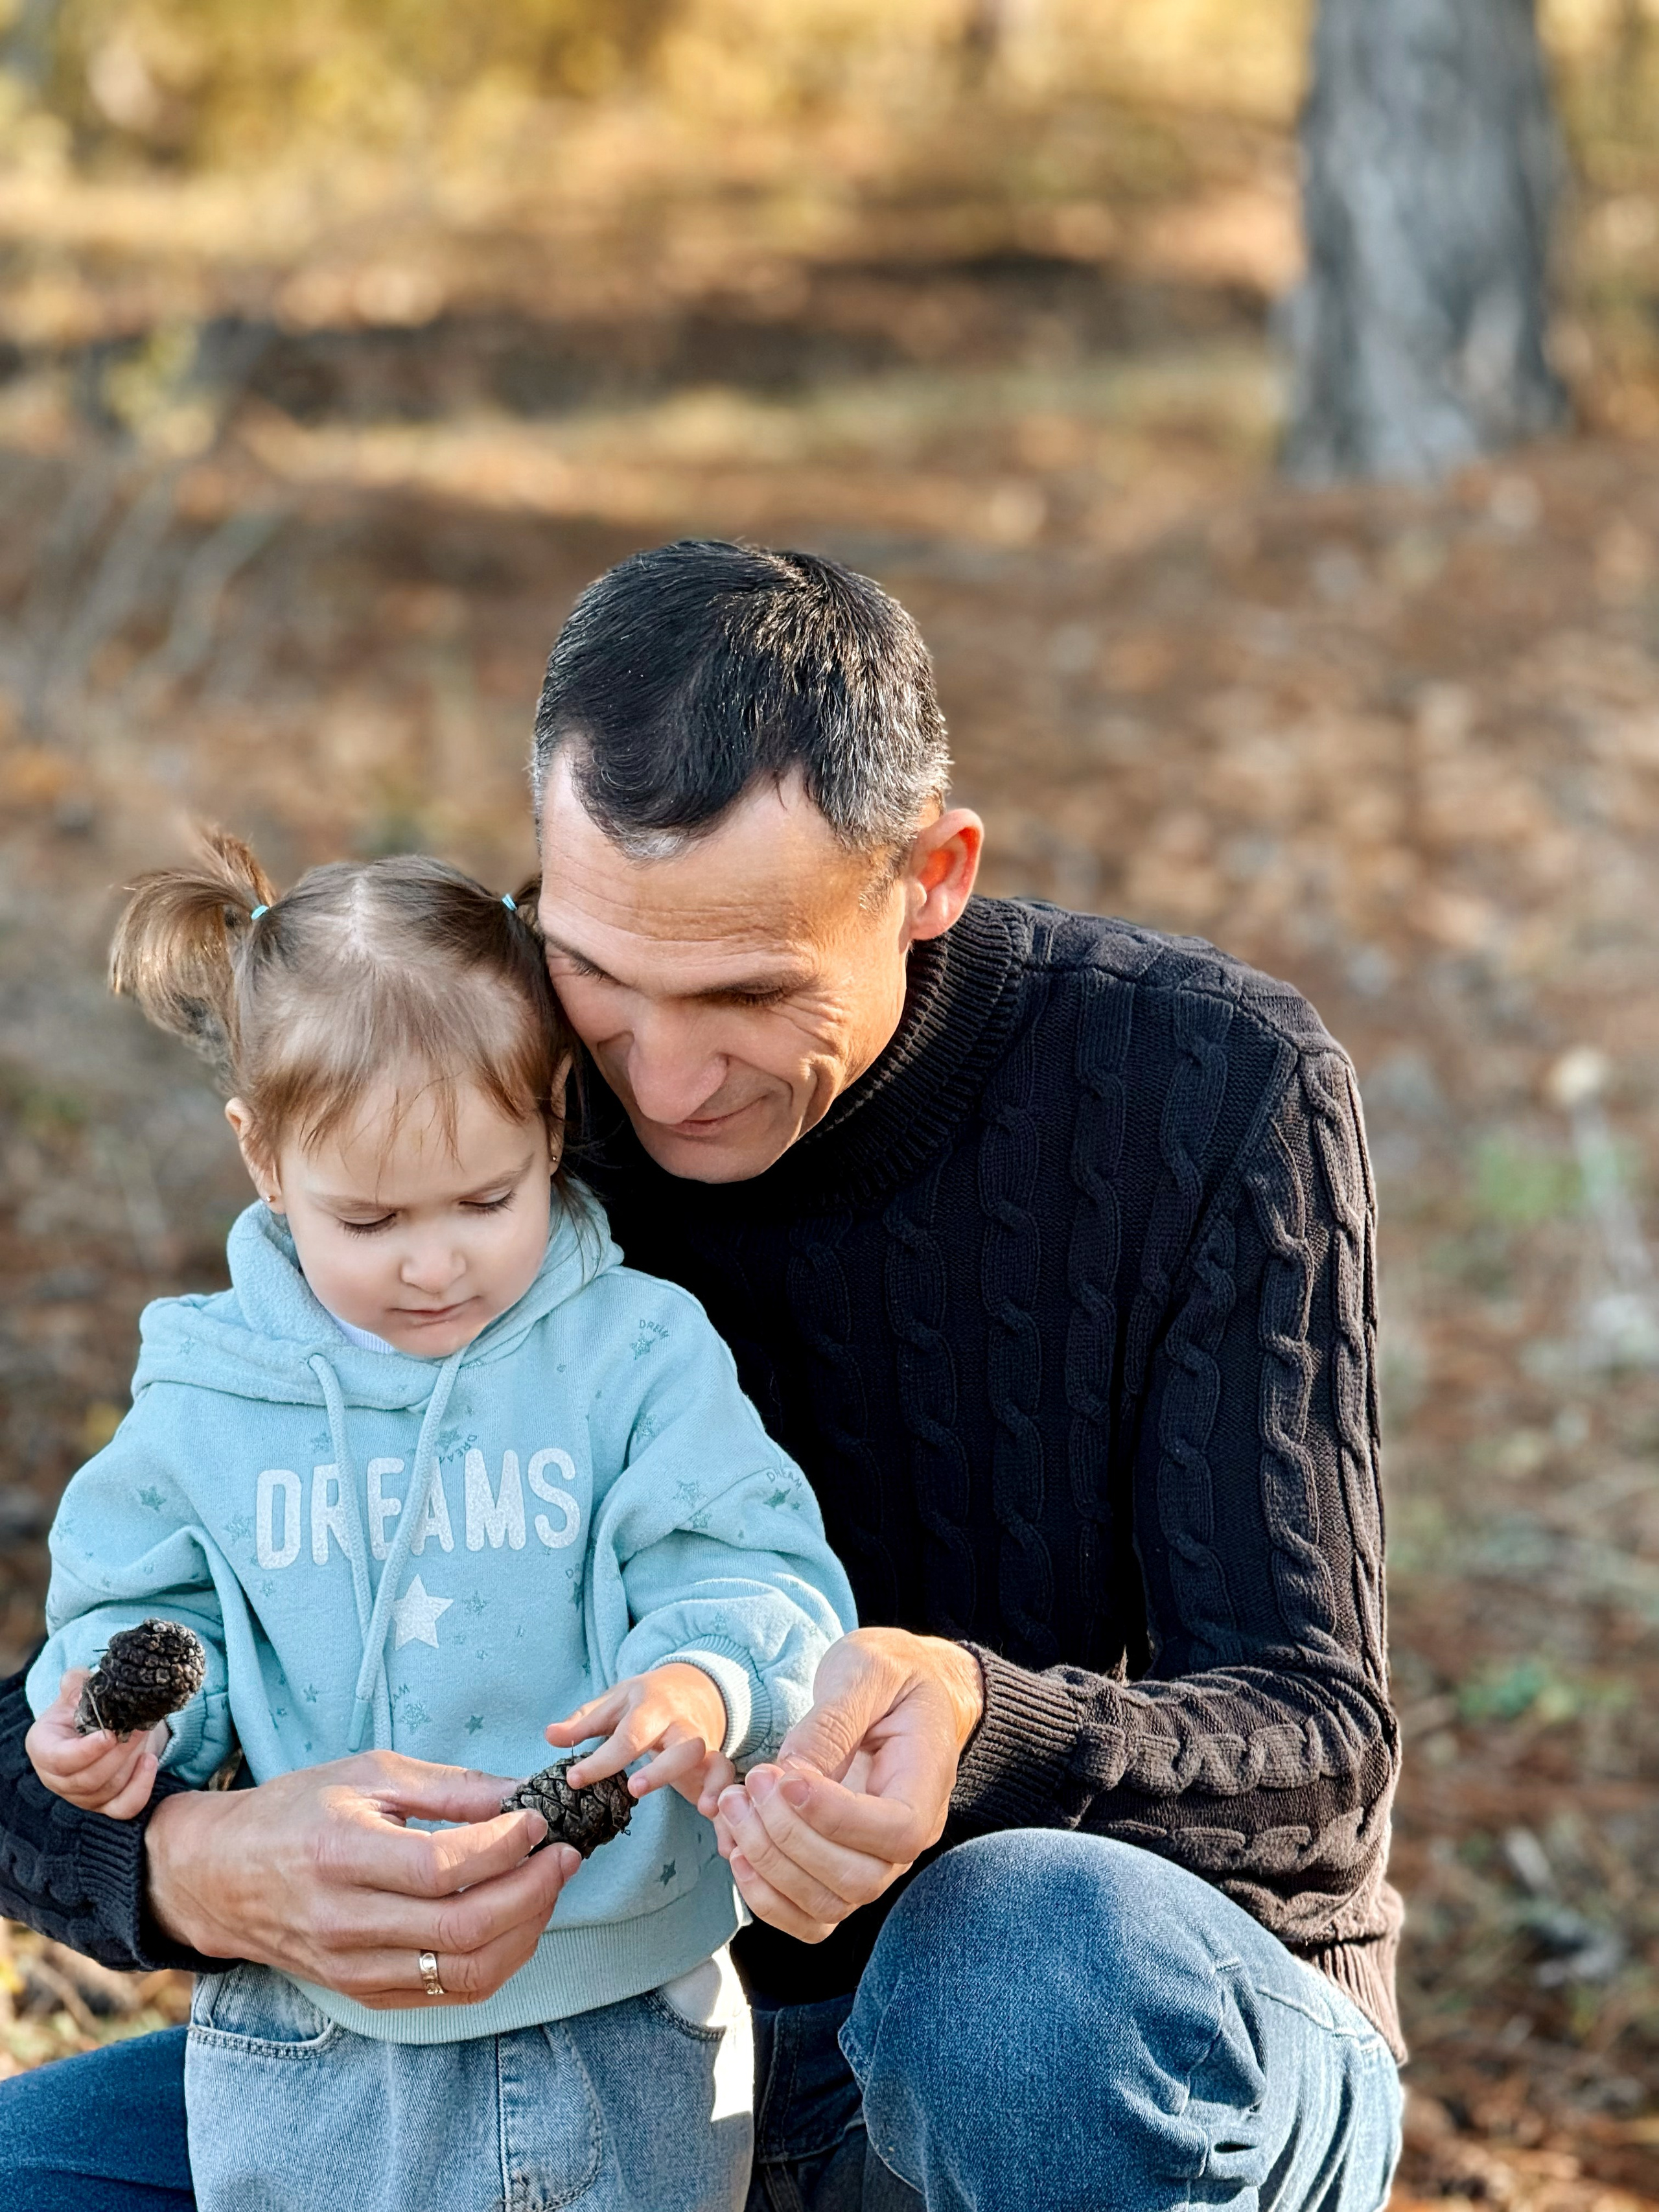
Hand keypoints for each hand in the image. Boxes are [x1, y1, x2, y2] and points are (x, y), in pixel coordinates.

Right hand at [26, 1669, 167, 1818]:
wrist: (102, 1725)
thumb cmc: (85, 1707)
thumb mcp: (76, 1690)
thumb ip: (75, 1684)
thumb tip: (79, 1684)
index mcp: (44, 1749)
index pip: (59, 1761)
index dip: (84, 1752)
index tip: (109, 1735)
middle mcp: (57, 1779)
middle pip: (88, 1779)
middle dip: (118, 1753)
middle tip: (139, 1726)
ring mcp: (81, 1797)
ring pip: (108, 1790)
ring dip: (131, 1762)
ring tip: (146, 1733)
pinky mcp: (106, 1805)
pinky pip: (125, 1808)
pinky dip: (141, 1787)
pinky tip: (150, 1761)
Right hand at [145, 1754, 580, 2009]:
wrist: (222, 1876)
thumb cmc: (296, 1811)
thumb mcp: (368, 1774)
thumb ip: (449, 1788)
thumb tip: (523, 1794)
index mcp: (341, 1854)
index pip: (442, 1867)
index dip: (505, 1847)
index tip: (540, 1821)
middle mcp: (345, 1921)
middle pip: (461, 1929)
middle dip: (532, 1892)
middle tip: (564, 1855)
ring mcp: (353, 1967)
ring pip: (462, 1972)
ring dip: (523, 1932)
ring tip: (547, 1888)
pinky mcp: (362, 1992)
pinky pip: (444, 1995)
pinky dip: (493, 1963)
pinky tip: (513, 1922)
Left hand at [545, 1665, 734, 1807]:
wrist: (695, 1684)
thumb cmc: (646, 1700)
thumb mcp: (613, 1703)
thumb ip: (583, 1723)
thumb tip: (549, 1735)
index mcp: (650, 1706)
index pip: (627, 1736)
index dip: (600, 1760)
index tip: (574, 1779)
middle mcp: (680, 1723)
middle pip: (680, 1743)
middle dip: (662, 1767)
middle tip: (634, 1788)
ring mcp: (702, 1741)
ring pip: (711, 1758)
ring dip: (710, 1781)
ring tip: (703, 1808)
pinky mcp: (716, 1758)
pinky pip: (727, 1775)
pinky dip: (726, 1794)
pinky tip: (717, 1817)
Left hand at [709, 1628, 983, 1943]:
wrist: (901, 1690)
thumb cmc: (890, 1674)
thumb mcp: (868, 1671)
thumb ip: (834, 1721)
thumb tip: (791, 1775)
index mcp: (926, 1785)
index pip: (896, 1831)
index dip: (836, 1817)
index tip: (787, 1778)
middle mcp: (905, 1839)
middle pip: (857, 1879)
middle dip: (789, 1839)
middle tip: (751, 1783)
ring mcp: (873, 1861)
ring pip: (827, 1903)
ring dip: (769, 1865)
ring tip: (733, 1806)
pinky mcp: (838, 1869)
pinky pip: (808, 1915)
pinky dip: (766, 1896)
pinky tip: (736, 1848)